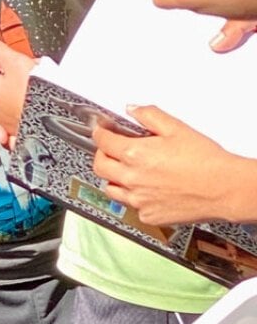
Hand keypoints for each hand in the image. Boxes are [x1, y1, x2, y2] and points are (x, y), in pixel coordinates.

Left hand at [0, 40, 34, 144]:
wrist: (56, 118)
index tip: (0, 57)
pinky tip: (37, 105)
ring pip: (10, 103)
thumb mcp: (15, 62)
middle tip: (23, 67)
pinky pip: (21, 119)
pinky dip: (27, 110)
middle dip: (8, 76)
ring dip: (20, 92)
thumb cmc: (34, 94)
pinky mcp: (25, 130)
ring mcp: (9, 123)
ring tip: (38, 82)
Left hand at [91, 105, 250, 224]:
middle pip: (99, 166)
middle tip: (110, 149)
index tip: (100, 130)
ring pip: (111, 188)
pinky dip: (134, 196)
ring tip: (127, 170)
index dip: (99, 132)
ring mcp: (138, 200)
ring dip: (114, 178)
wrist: (224, 189)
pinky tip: (148, 188)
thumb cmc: (206, 161)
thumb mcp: (177, 128)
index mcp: (135, 155)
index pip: (102, 141)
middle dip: (102, 154)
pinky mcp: (148, 215)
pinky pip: (131, 205)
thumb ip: (150, 116)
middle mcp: (131, 179)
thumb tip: (132, 109)